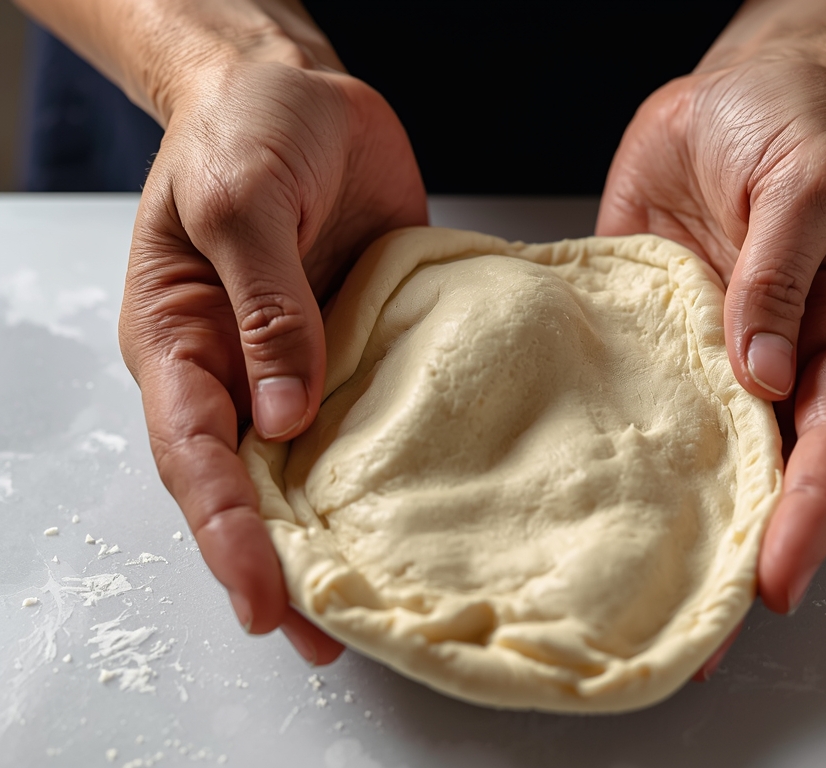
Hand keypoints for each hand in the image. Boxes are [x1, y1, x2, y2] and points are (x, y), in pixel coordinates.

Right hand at [120, 58, 426, 663]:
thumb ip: (265, 305)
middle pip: (253, 485)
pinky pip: (379, 411)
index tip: (266, 600)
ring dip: (346, 530)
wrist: (299, 92)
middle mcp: (240, 368)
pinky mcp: (364, 344)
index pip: (196, 457)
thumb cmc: (245, 130)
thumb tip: (284, 411)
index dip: (228, 535)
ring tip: (386, 600)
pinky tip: (432, 504)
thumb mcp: (243, 204)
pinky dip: (398, 461)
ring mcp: (305, 362)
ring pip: (319, 463)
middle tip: (327, 636)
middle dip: (284, 563)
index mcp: (182, 342)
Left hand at [597, 61, 825, 626]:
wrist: (728, 92)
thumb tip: (764, 368)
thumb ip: (783, 273)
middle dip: (733, 551)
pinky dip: (606, 436)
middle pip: (760, 471)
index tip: (774, 582)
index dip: (807, 516)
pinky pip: (628, 388)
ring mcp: (704, 349)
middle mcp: (773, 358)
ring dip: (665, 515)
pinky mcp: (646, 328)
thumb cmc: (792, 125)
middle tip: (695, 631)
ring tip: (623, 583)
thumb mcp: (804, 185)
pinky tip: (575, 481)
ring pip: (690, 448)